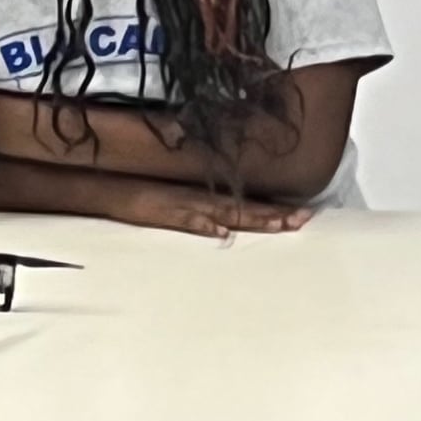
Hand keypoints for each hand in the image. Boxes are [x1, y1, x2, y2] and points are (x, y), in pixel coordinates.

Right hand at [99, 183, 306, 237]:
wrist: (116, 189)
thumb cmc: (149, 198)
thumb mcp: (181, 206)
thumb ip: (204, 217)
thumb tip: (227, 230)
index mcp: (210, 200)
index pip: (250, 205)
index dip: (278, 210)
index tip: (305, 215)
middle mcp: (205, 201)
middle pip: (247, 210)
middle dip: (277, 215)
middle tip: (304, 220)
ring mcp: (187, 206)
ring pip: (226, 213)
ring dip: (252, 218)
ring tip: (278, 224)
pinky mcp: (167, 213)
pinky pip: (189, 220)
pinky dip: (204, 225)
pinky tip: (220, 232)